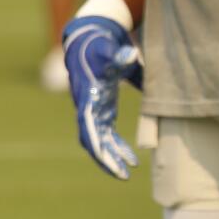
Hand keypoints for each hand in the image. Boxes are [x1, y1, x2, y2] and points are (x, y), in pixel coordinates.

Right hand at [62, 15, 141, 179]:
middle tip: (122, 175)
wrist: (89, 43)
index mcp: (87, 97)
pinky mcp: (102, 112)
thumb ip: (119, 54)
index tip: (106, 159)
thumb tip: (130, 54)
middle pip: (93, 141)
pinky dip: (118, 147)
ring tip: (127, 174)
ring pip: (100, 142)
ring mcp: (94, 112)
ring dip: (112, 158)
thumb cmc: (99, 47)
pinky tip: (131, 159)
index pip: (88, 127)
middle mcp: (87, 109)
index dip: (96, 144)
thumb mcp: (108, 49)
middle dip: (106, 159)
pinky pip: (108, 135)